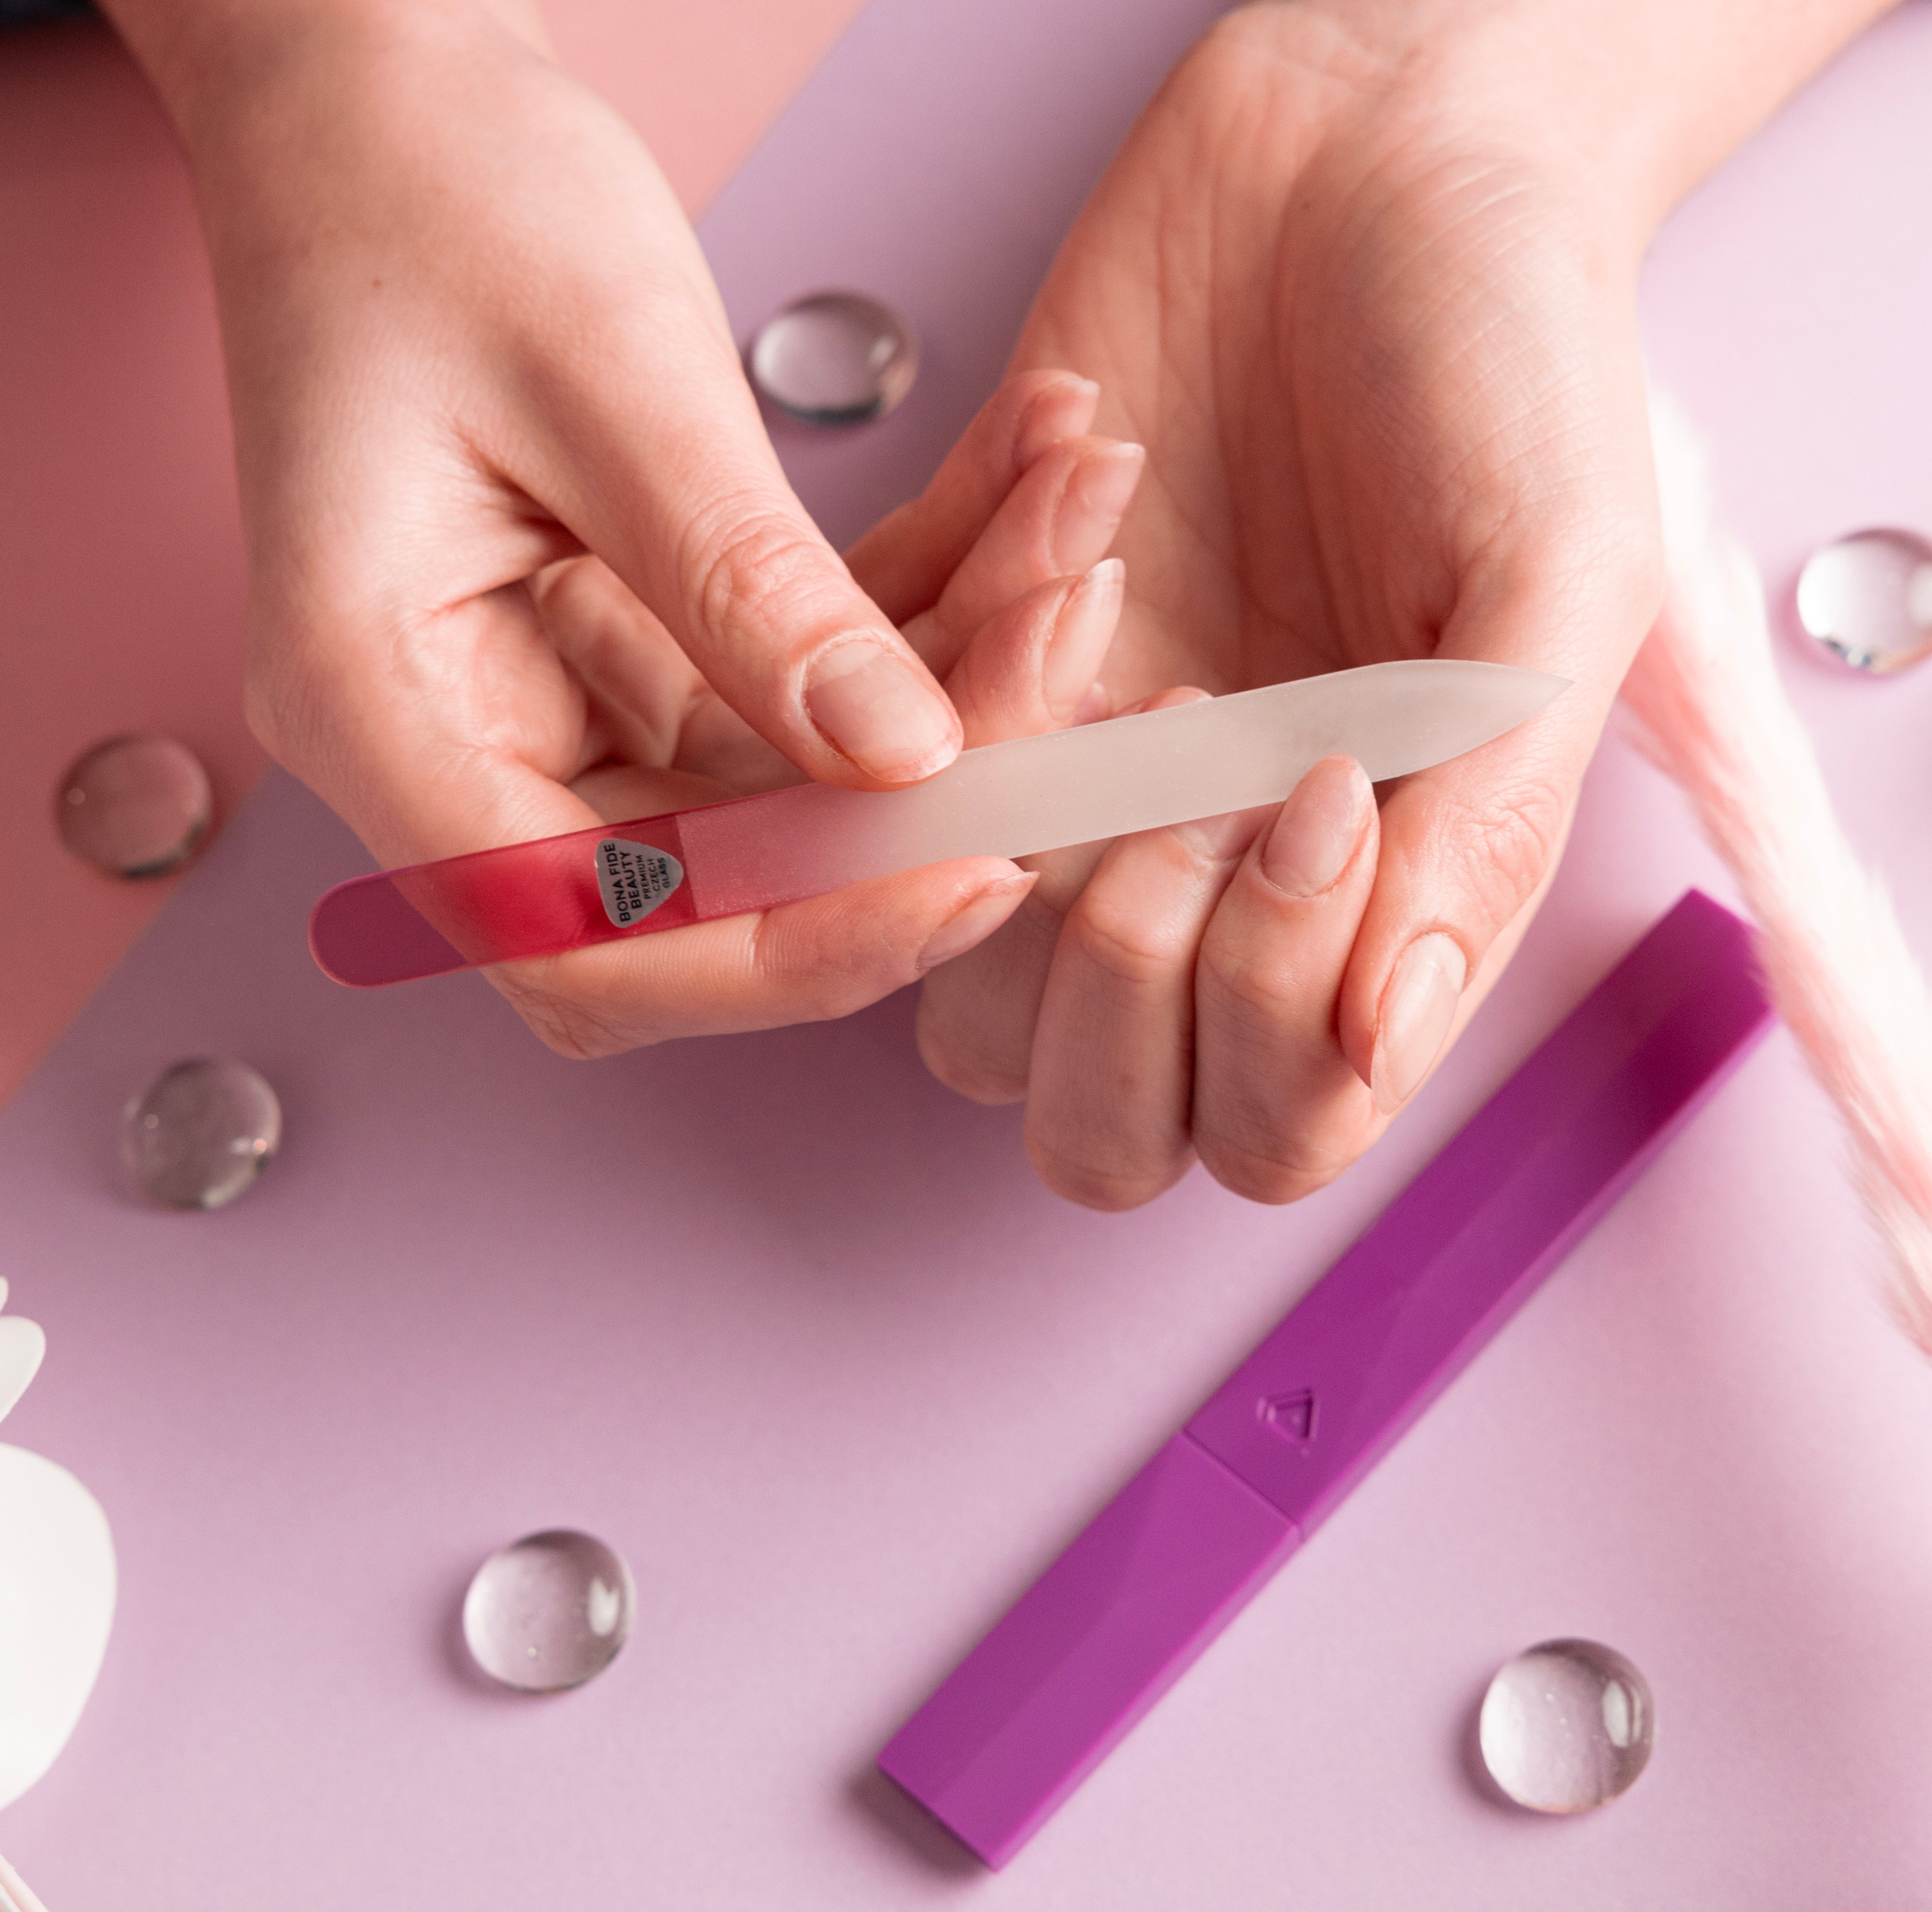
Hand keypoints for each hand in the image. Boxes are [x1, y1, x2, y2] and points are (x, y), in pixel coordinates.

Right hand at [117, 0, 1135, 1049]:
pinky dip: (922, 601)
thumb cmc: (434, 190)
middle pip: (712, 885)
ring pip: (792, 781)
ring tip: (1077, 519)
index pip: (587, 939)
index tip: (973, 878)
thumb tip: (906, 756)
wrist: (388, 92)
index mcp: (379, 708)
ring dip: (954, 672)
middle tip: (1072, 654)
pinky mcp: (641, 650)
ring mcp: (557, 704)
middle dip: (916, 799)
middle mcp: (462, 743)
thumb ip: (747, 586)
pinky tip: (1024, 489)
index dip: (788, 950)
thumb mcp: (605, 375)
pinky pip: (805, 679)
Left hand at [915, 5, 1672, 1207]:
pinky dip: (953, 623)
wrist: (1371, 161)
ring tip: (1117, 591)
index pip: (1268, 1124)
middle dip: (1117, 984)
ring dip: (1008, 802)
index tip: (1305, 803)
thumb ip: (1478, 831)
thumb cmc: (1504, 367)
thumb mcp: (1552, 591)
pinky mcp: (961, 673)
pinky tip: (1083, 469)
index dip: (1262, 1024)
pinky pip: (871, 749)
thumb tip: (1380, 1047)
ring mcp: (1067, 795)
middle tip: (1188, 755)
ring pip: (947, 976)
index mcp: (1359, 904)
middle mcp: (1203, 886)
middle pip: (1090, 1113)